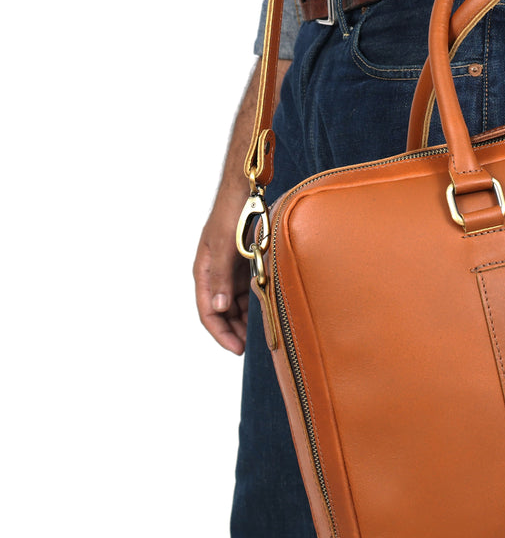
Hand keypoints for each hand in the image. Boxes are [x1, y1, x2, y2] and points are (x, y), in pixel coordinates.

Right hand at [194, 194, 250, 354]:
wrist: (247, 188)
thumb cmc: (232, 213)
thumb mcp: (226, 246)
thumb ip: (221, 277)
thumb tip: (219, 309)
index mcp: (204, 271)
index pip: (207, 312)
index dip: (220, 333)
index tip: (237, 349)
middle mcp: (215, 272)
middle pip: (222, 311)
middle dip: (234, 330)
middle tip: (253, 346)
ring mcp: (230, 268)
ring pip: (236, 303)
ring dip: (245, 318)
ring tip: (262, 333)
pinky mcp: (244, 262)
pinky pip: (247, 289)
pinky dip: (254, 302)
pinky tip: (267, 309)